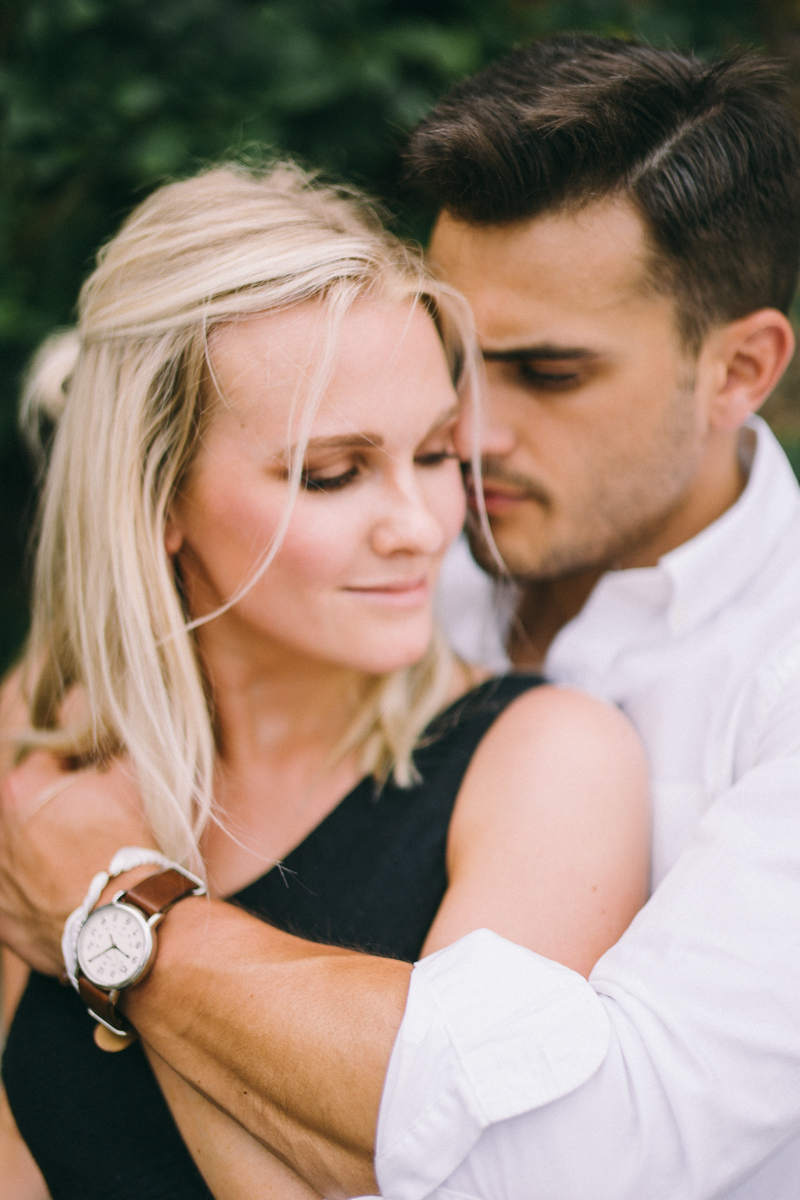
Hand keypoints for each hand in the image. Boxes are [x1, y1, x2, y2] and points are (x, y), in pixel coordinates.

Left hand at [0, 752, 153, 973]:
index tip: (96, 780)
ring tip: (79, 862)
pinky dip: (38, 892)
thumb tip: (111, 758)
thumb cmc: (124, 845)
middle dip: (53, 811)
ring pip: (20, 853)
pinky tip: (67, 892)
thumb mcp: (129, 782)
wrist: (123, 916)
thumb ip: (112, 760)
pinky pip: (18, 895)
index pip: (46, 763)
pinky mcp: (2, 919)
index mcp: (21, 790)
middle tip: (88, 823)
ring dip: (43, 851)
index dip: (75, 768)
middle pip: (27, 808)